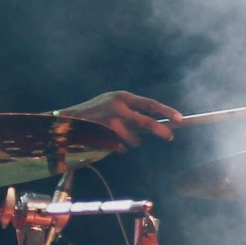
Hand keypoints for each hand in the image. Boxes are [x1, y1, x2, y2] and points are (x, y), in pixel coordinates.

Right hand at [59, 91, 180, 147]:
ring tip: (118, 136)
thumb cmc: (96, 113)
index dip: (166, 112)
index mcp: (122, 97)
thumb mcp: (115, 106)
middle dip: (161, 131)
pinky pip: (121, 147)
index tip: (180, 119)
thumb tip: (161, 125)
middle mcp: (116, 107)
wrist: (65, 120)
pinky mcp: (101, 136)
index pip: (150, 104)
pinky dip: (118, 147)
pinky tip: (106, 140)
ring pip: (134, 139)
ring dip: (131, 141)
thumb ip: (134, 113)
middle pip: (146, 123)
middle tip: (170, 137)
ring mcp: (108, 122)